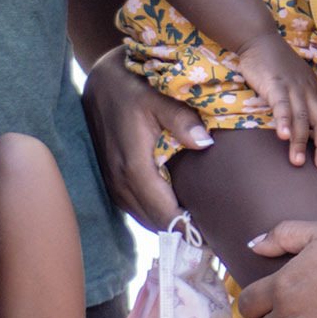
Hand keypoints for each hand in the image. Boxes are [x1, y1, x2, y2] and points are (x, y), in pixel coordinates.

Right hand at [82, 47, 209, 232]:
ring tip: (199, 229)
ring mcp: (112, 182)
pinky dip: (155, 215)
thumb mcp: (157, 95)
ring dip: (168, 226)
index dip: (186, 229)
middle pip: (154, 221)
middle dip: (182, 232)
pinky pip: (135, 208)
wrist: (102, 80)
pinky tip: (176, 214)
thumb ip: (180, 119)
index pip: (163, 212)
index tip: (213, 237)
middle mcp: (119, 180)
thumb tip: (204, 143)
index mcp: (133, 166)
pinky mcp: (111, 180)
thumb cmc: (133, 85)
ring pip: (144, 218)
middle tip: (214, 237)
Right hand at [234, 30, 316, 170]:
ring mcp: (292, 86)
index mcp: (313, 90)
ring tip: (297, 161)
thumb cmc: (276, 64)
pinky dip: (284, 121)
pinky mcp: (275, 83)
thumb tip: (302, 128)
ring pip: (301, 117)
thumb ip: (299, 102)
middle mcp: (307, 89)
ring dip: (300, 141)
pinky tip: (283, 136)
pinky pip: (282, 105)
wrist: (260, 40)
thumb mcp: (294, 82)